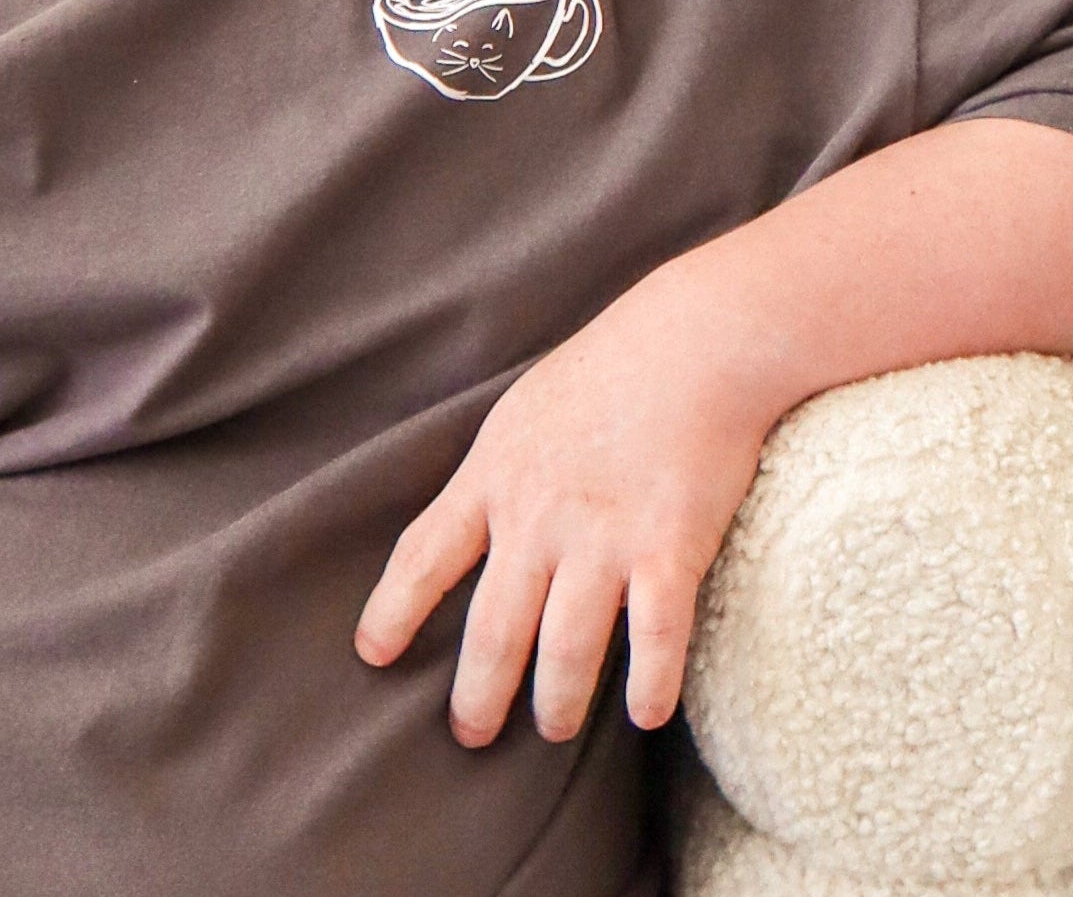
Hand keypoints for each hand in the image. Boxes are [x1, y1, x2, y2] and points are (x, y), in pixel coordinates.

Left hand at [352, 270, 780, 744]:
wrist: (699, 338)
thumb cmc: (615, 365)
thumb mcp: (527, 409)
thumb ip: (499, 468)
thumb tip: (477, 510)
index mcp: (496, 477)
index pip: (424, 557)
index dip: (394, 611)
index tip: (373, 655)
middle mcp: (539, 518)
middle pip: (492, 629)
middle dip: (476, 695)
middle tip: (470, 735)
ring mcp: (604, 538)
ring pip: (565, 649)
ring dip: (556, 701)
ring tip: (552, 729)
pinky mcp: (670, 548)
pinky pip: (655, 638)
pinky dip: (648, 685)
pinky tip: (645, 714)